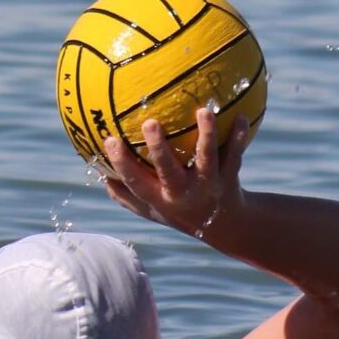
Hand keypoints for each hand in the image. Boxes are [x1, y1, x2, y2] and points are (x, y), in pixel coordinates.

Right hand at [102, 105, 249, 239]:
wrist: (225, 227)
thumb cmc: (180, 210)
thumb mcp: (151, 208)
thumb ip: (126, 192)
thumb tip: (96, 169)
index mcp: (160, 197)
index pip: (136, 181)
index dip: (121, 163)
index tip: (109, 139)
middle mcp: (183, 193)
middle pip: (169, 171)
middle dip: (159, 149)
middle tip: (150, 124)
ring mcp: (208, 185)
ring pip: (207, 159)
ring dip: (206, 135)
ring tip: (204, 111)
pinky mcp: (230, 178)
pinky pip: (235, 155)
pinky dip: (238, 137)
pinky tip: (242, 116)